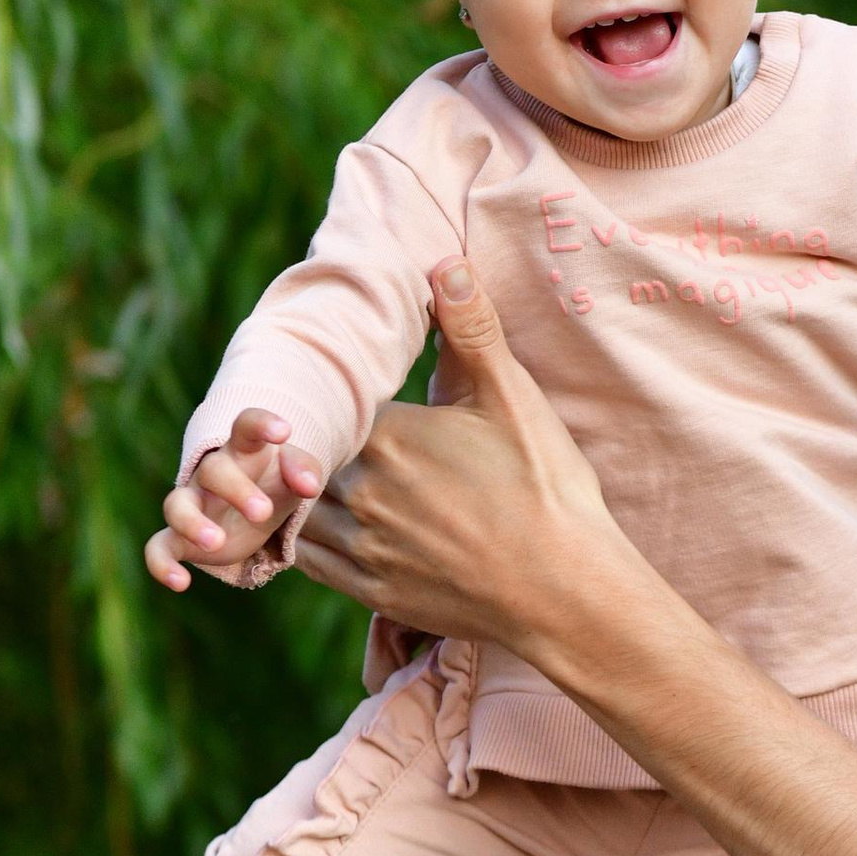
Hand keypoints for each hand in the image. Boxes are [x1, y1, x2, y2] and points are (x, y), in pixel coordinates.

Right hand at [145, 408, 322, 590]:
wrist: (251, 513)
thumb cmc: (274, 484)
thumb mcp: (296, 476)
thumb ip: (304, 471)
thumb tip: (310, 485)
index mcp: (244, 451)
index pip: (246, 426)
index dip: (261, 424)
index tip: (283, 431)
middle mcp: (211, 475)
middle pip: (214, 470)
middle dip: (237, 491)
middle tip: (263, 514)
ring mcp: (193, 504)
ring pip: (176, 505)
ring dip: (192, 523)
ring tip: (218, 544)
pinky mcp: (179, 539)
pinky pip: (158, 547)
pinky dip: (161, 565)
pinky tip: (180, 584)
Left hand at [293, 259, 633, 657]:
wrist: (565, 589)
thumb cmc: (546, 488)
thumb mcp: (515, 399)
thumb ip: (473, 330)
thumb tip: (445, 263)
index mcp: (391, 436)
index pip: (332, 406)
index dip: (331, 401)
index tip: (340, 395)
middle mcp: (364, 490)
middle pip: (303, 456)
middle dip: (303, 443)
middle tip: (303, 432)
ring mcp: (364, 546)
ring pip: (293, 509)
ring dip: (290, 491)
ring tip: (297, 475)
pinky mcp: (372, 591)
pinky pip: (305, 560)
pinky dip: (292, 540)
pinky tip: (302, 526)